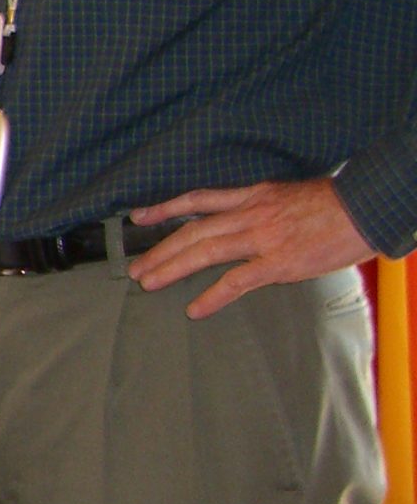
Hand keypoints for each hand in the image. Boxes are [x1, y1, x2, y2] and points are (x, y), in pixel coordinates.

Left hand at [127, 178, 375, 317]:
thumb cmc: (333, 203)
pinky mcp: (279, 262)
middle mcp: (250, 214)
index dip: (165, 209)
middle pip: (192, 231)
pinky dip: (213, 296)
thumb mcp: (288, 195)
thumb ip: (261, 207)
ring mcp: (262, 238)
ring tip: (149, 282)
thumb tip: (241, 220)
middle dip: (160, 249)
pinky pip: (237, 280)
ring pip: (205, 252)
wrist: (366, 207)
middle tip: (136, 267)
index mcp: (252, 196)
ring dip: (172, 268)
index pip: (198, 200)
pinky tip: (195, 308)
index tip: (139, 218)